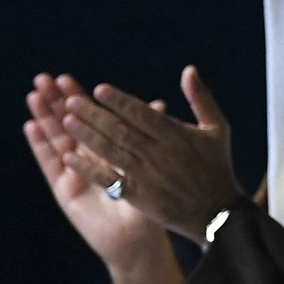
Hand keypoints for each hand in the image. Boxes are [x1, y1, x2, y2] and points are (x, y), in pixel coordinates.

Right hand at [25, 72, 174, 270]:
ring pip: (56, 139)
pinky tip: (31, 126)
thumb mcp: (153, 167)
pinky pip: (50, 163)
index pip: (91, 119)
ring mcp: (74, 173)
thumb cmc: (152, 205)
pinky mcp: (64, 189)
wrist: (139, 241)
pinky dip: (41, 145)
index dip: (79, 99)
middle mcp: (90, 159)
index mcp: (111, 151)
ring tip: (34, 94)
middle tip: (45, 78)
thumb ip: (154, 136)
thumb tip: (160, 104)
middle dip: (57, 102)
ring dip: (44, 117)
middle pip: (69, 124)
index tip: (67, 78)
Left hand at [59, 65, 243, 244]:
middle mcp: (160, 155)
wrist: (218, 214)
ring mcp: (148, 177)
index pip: (142, 114)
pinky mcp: (139, 197)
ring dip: (87, 136)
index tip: (99, 89)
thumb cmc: (216, 166)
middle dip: (94, 115)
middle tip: (71, 101)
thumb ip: (201, 99)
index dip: (119, 101)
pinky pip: (108, 180)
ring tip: (66, 121)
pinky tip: (69, 158)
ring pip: (111, 152)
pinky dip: (88, 169)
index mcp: (177, 137)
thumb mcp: (217, 129)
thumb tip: (188, 69)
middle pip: (121, 131)